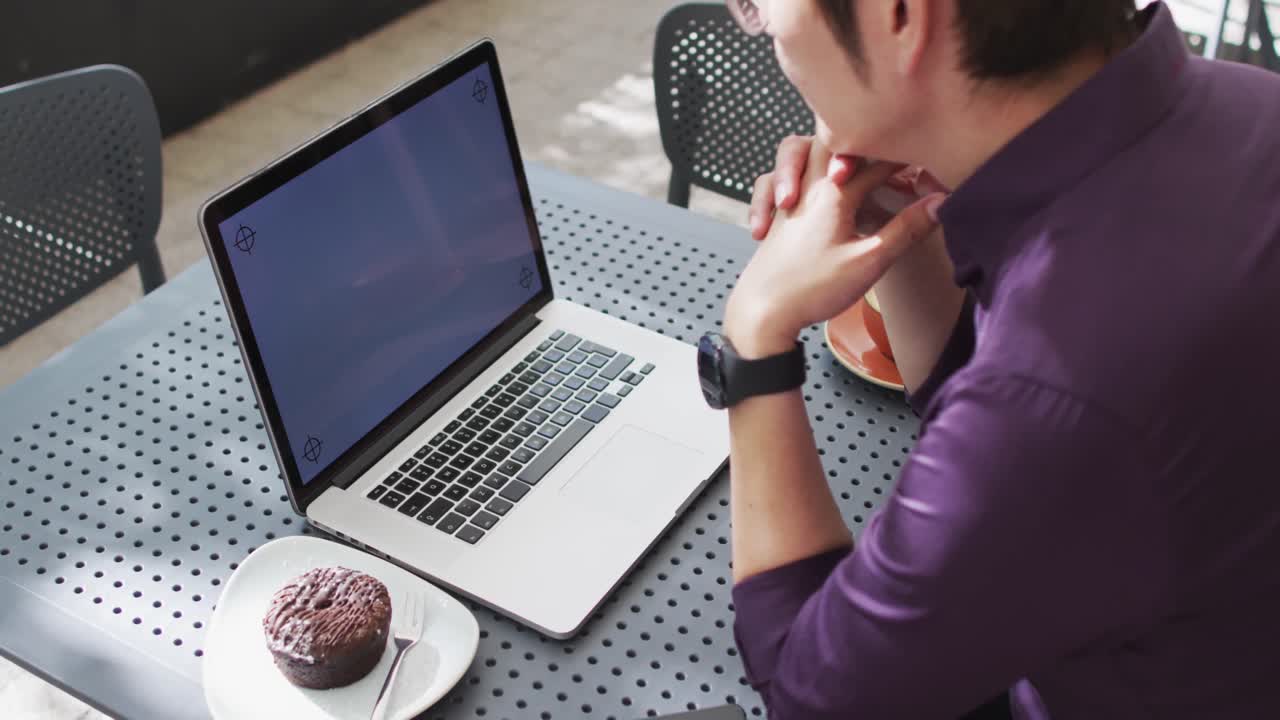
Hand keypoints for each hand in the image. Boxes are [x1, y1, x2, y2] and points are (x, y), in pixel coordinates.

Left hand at [726, 139, 945, 357]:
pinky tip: (799, 193)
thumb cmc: (810, 288)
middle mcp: (806, 186)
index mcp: (832, 192)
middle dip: (862, 139)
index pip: (875, 159)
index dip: (904, 155)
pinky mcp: (775, 214)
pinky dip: (788, 174)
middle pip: (832, 138)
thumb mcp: (868, 261)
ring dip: (821, 152)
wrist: (760, 312)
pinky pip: (774, 177)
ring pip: (797, 151)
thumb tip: (941, 202)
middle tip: (886, 151)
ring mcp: (787, 197)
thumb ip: (906, 228)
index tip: (924, 158)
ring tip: (844, 167)